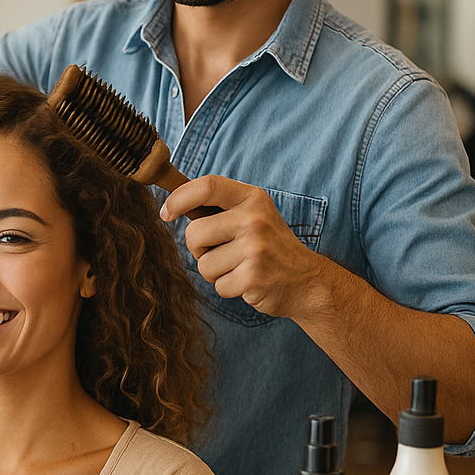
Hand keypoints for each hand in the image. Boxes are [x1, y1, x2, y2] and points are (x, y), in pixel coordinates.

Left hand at [160, 175, 328, 319]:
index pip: (207, 186)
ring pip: (204, 264)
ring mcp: (255, 248)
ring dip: (216, 272)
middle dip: (199, 248)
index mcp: (252, 198)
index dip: (179, 198)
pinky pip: (218, 285)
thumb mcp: (253, 215)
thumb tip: (171, 204)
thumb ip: (221, 208)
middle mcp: (254, 219)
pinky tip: (249, 281)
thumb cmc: (270, 247)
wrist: (307, 281)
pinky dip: (228, 287)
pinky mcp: (254, 277)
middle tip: (222, 252)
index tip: (166, 212)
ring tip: (240, 267)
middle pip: (195, 233)